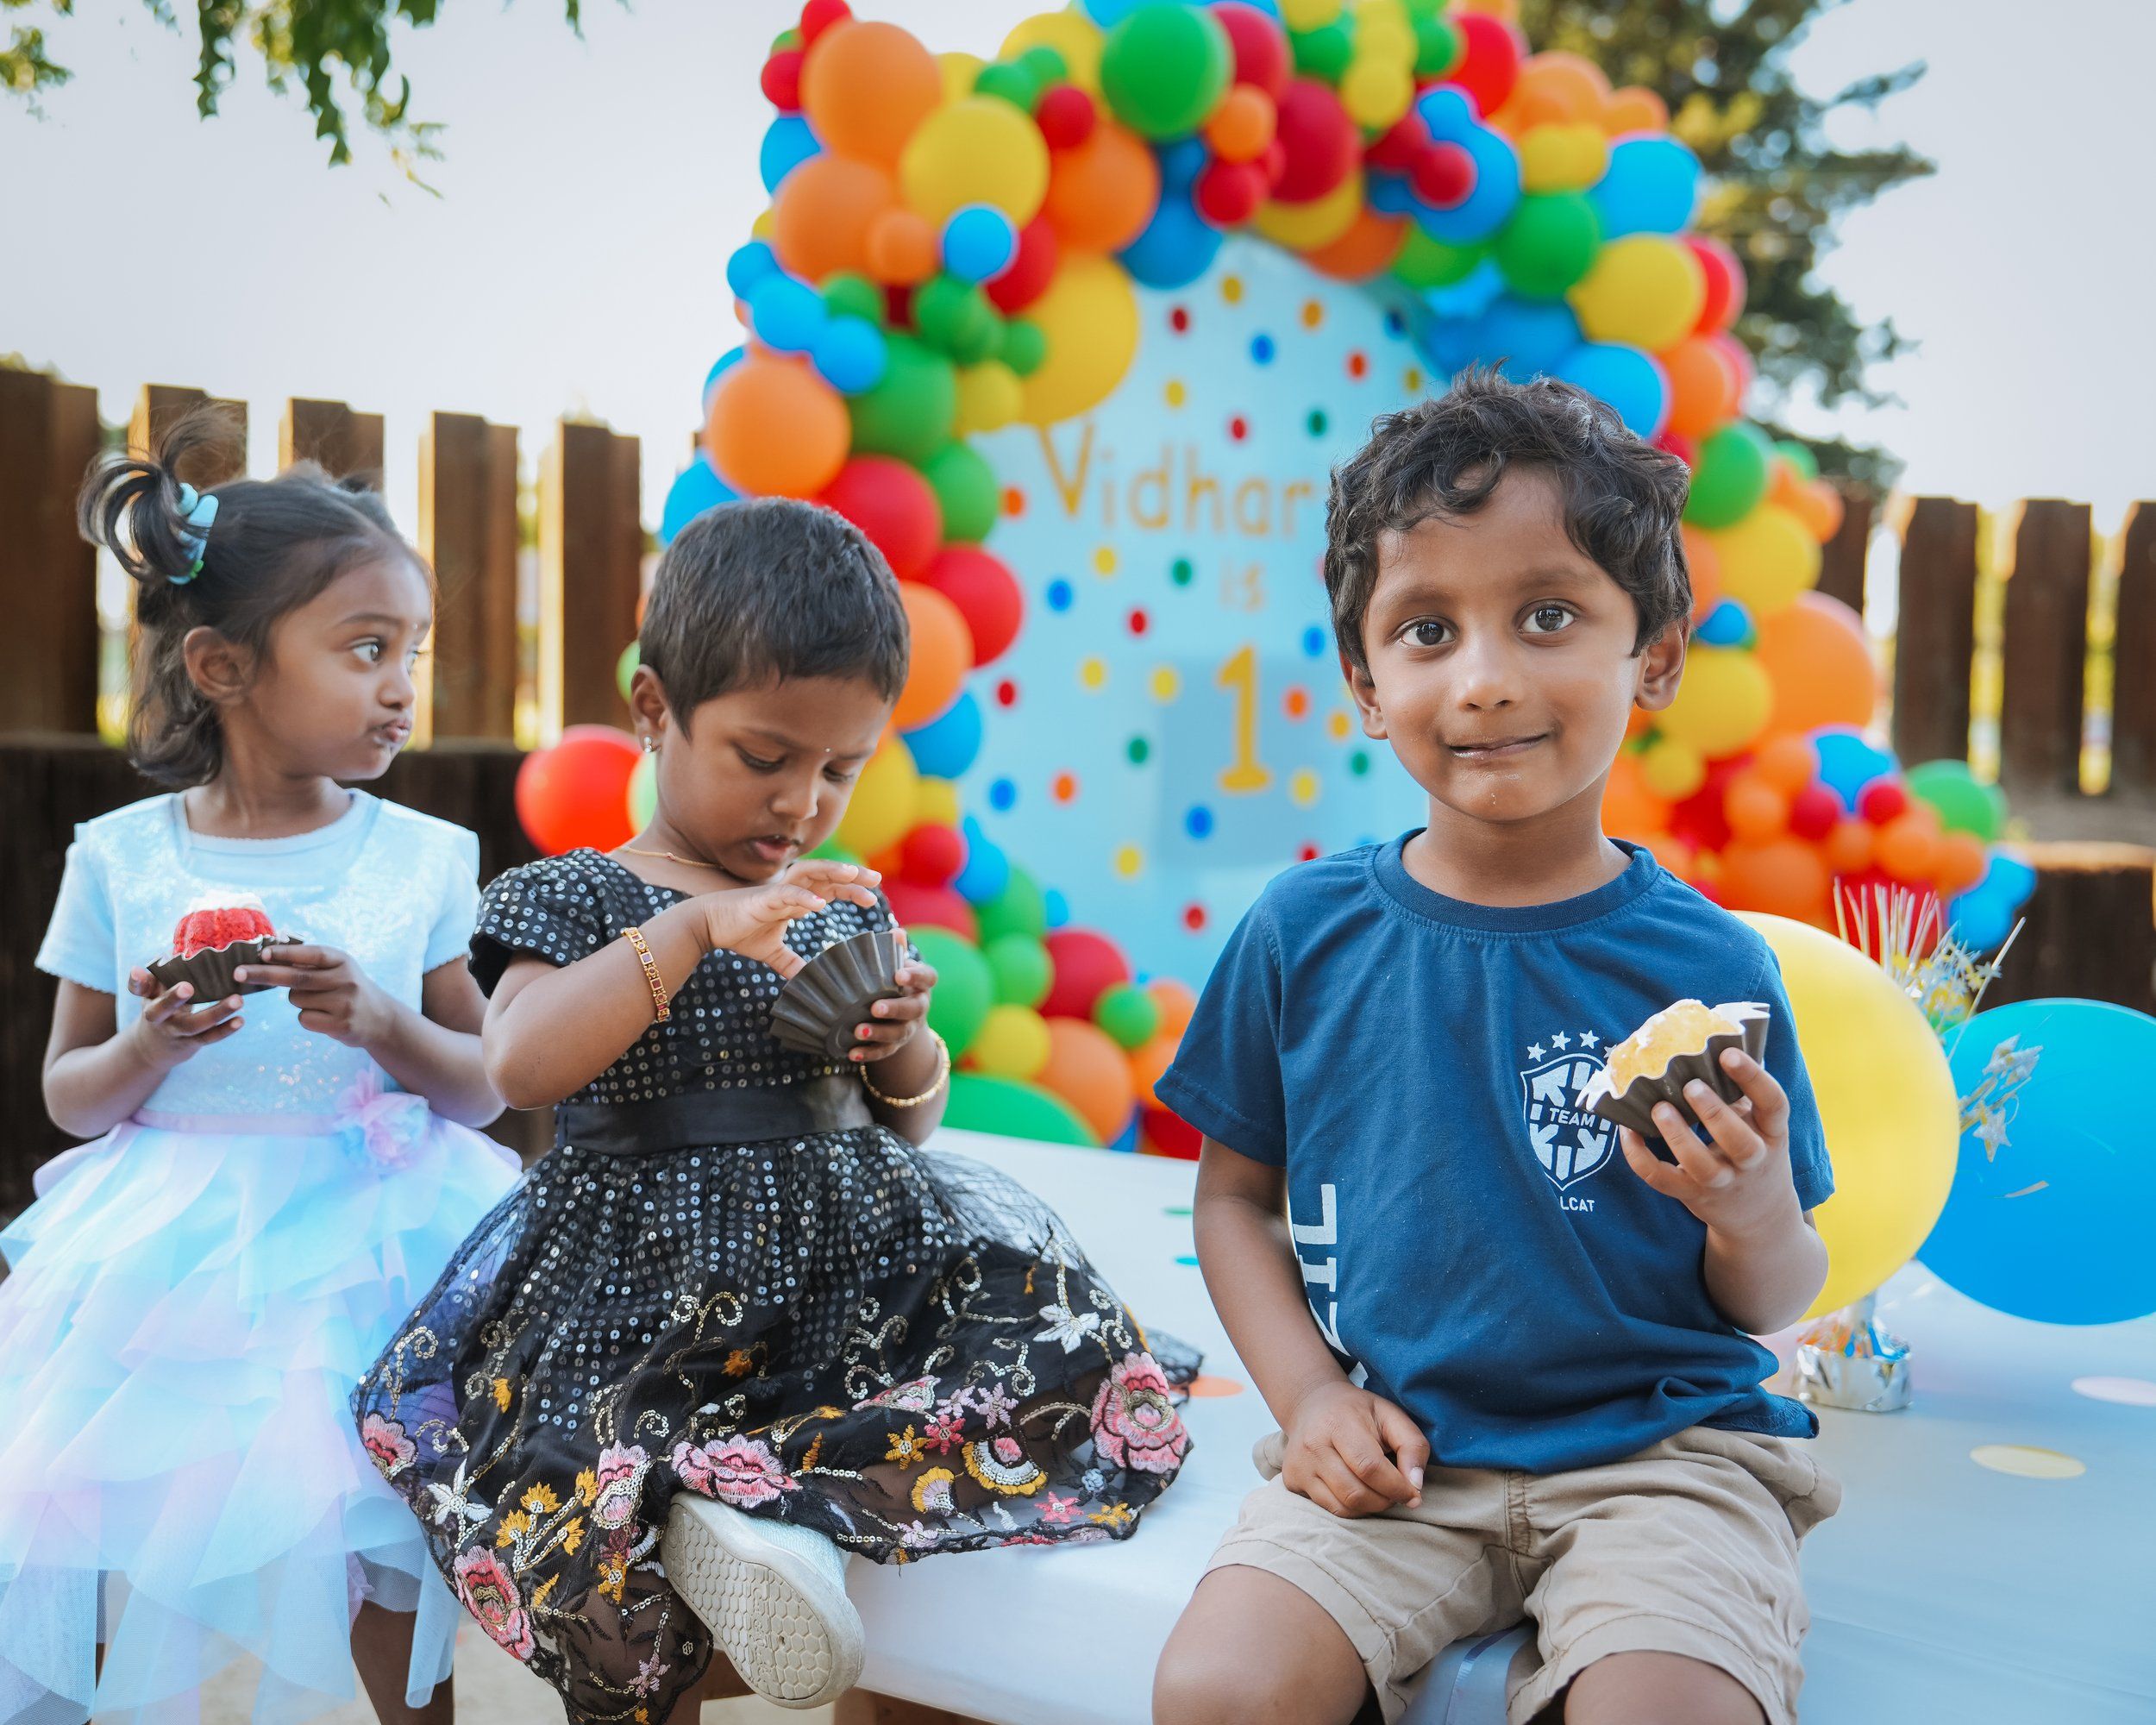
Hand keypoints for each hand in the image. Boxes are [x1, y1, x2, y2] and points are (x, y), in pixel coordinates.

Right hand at [125, 968, 244, 1068]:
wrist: (155, 1046)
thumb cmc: (162, 1006)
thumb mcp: (156, 991)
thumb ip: (163, 972)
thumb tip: (178, 946)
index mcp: (149, 998)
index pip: (138, 988)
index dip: (136, 980)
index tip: (137, 970)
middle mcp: (158, 1016)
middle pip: (161, 1009)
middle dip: (172, 998)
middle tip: (187, 987)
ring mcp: (174, 1031)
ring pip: (193, 1025)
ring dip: (216, 1013)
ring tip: (238, 1000)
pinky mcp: (190, 1043)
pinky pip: (208, 1038)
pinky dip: (225, 1030)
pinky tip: (240, 1020)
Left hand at [233, 945, 391, 1048]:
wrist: (380, 1018)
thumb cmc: (347, 988)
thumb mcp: (338, 968)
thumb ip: (310, 962)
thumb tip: (267, 954)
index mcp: (342, 960)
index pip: (310, 954)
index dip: (285, 954)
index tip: (262, 953)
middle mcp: (346, 979)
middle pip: (296, 978)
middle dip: (264, 974)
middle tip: (238, 973)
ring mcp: (344, 1003)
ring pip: (296, 1000)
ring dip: (297, 1000)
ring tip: (320, 1002)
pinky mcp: (341, 1024)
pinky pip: (305, 1018)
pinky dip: (307, 1017)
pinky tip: (325, 1017)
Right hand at [692, 861, 880, 977]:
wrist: (708, 926)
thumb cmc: (739, 932)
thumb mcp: (773, 953)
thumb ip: (791, 963)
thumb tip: (807, 981)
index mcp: (796, 898)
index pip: (830, 888)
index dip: (851, 890)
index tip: (872, 898)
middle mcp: (791, 889)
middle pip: (827, 875)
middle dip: (853, 875)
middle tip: (877, 879)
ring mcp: (778, 890)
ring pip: (810, 873)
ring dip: (832, 872)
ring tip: (853, 875)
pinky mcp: (763, 898)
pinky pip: (786, 893)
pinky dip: (803, 897)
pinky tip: (820, 903)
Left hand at [849, 955, 936, 1062]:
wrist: (901, 1015)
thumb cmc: (894, 983)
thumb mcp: (896, 966)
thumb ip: (894, 950)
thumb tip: (896, 932)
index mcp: (921, 984)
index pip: (927, 977)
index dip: (916, 976)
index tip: (899, 973)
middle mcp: (919, 1007)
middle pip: (913, 1009)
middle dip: (895, 1009)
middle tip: (875, 1007)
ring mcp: (908, 1028)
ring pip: (898, 1033)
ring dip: (879, 1032)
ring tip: (858, 1030)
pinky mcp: (895, 1045)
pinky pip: (884, 1051)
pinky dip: (869, 1053)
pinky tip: (852, 1052)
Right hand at [1279, 1379, 1429, 1518]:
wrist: (1310, 1403)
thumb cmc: (1357, 1411)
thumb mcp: (1390, 1415)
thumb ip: (1413, 1445)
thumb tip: (1415, 1485)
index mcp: (1338, 1423)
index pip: (1369, 1468)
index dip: (1397, 1487)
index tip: (1413, 1493)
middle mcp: (1313, 1445)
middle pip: (1356, 1493)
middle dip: (1386, 1500)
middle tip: (1397, 1492)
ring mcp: (1299, 1465)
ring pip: (1343, 1507)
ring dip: (1370, 1507)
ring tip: (1379, 1491)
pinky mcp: (1291, 1480)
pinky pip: (1330, 1509)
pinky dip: (1352, 1508)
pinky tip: (1358, 1490)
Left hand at [1619, 1047, 1798, 1238]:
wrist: (1759, 1218)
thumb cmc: (1753, 1153)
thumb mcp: (1760, 1125)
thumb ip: (1741, 1093)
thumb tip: (1708, 1043)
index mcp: (1772, 1133)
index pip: (1774, 1104)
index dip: (1754, 1078)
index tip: (1728, 1053)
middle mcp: (1752, 1161)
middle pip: (1740, 1143)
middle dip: (1714, 1113)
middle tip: (1690, 1085)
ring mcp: (1722, 1182)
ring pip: (1701, 1167)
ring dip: (1677, 1137)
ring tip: (1659, 1108)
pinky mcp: (1693, 1196)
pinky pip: (1662, 1180)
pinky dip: (1640, 1157)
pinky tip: (1628, 1131)